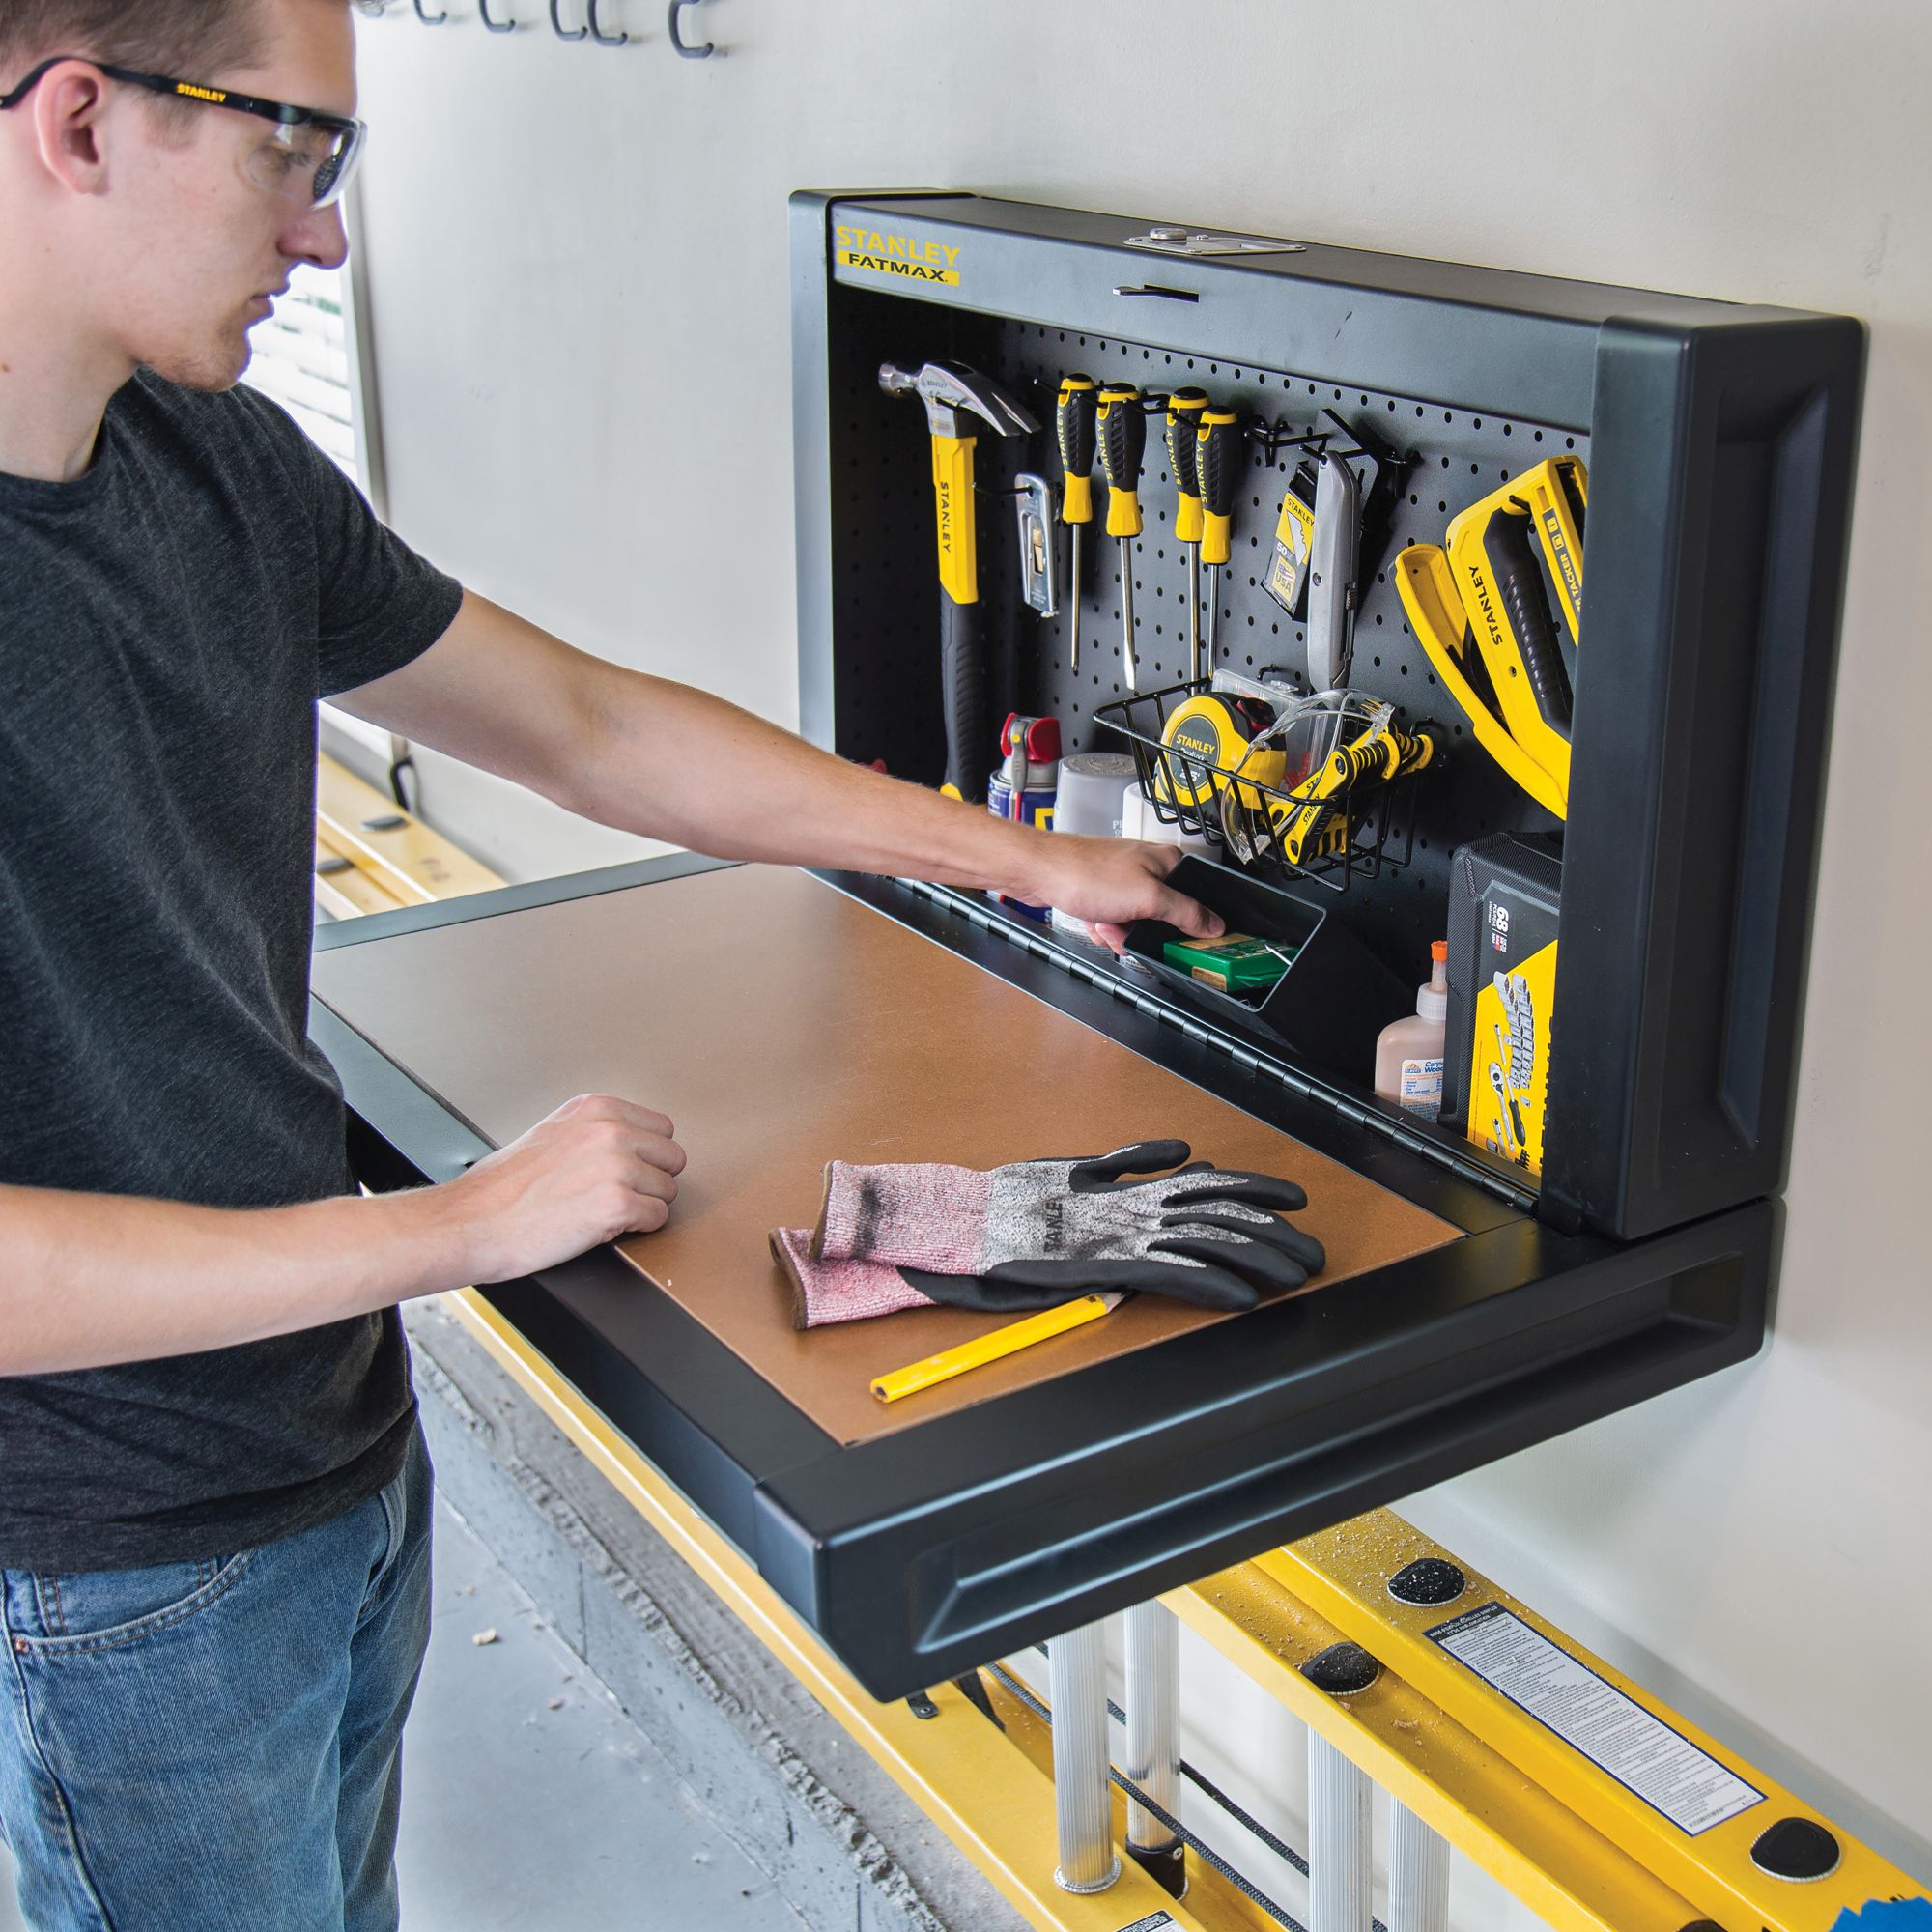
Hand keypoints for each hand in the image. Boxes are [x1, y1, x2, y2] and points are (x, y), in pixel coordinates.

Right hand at [433, 1094, 686, 1283]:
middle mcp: (610, 1130)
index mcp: (595, 1109)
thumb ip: (595, 1130)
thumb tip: (634, 1142)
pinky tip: (603, 1227)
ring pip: (668, 1191)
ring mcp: (616, 1166)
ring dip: (643, 1207)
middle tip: (616, 1196)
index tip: (625, 1171)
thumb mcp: (553, 1133)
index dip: (646, 1156)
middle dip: (651, 1181)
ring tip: (601, 1211)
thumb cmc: (502, 1189)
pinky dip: (638, 1229)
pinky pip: (658, 1219)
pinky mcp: (616, 1204)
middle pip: (673, 1158)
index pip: (662, 1128)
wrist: (471, 1223)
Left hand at [1020, 836, 1222, 952]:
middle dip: (1144, 931)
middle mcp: (1147, 868)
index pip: (1198, 897)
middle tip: (1129, 929)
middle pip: (1164, 915)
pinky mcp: (1102, 892)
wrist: (1038, 872)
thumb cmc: (1085, 872)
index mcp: (1167, 862)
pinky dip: (1104, 927)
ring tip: (1106, 922)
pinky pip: (1114, 921)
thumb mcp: (1147, 898)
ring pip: (1136, 922)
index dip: (1193, 923)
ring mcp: (1123, 880)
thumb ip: (1185, 912)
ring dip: (1120, 931)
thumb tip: (1213, 924)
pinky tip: (1093, 921)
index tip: (1187, 941)